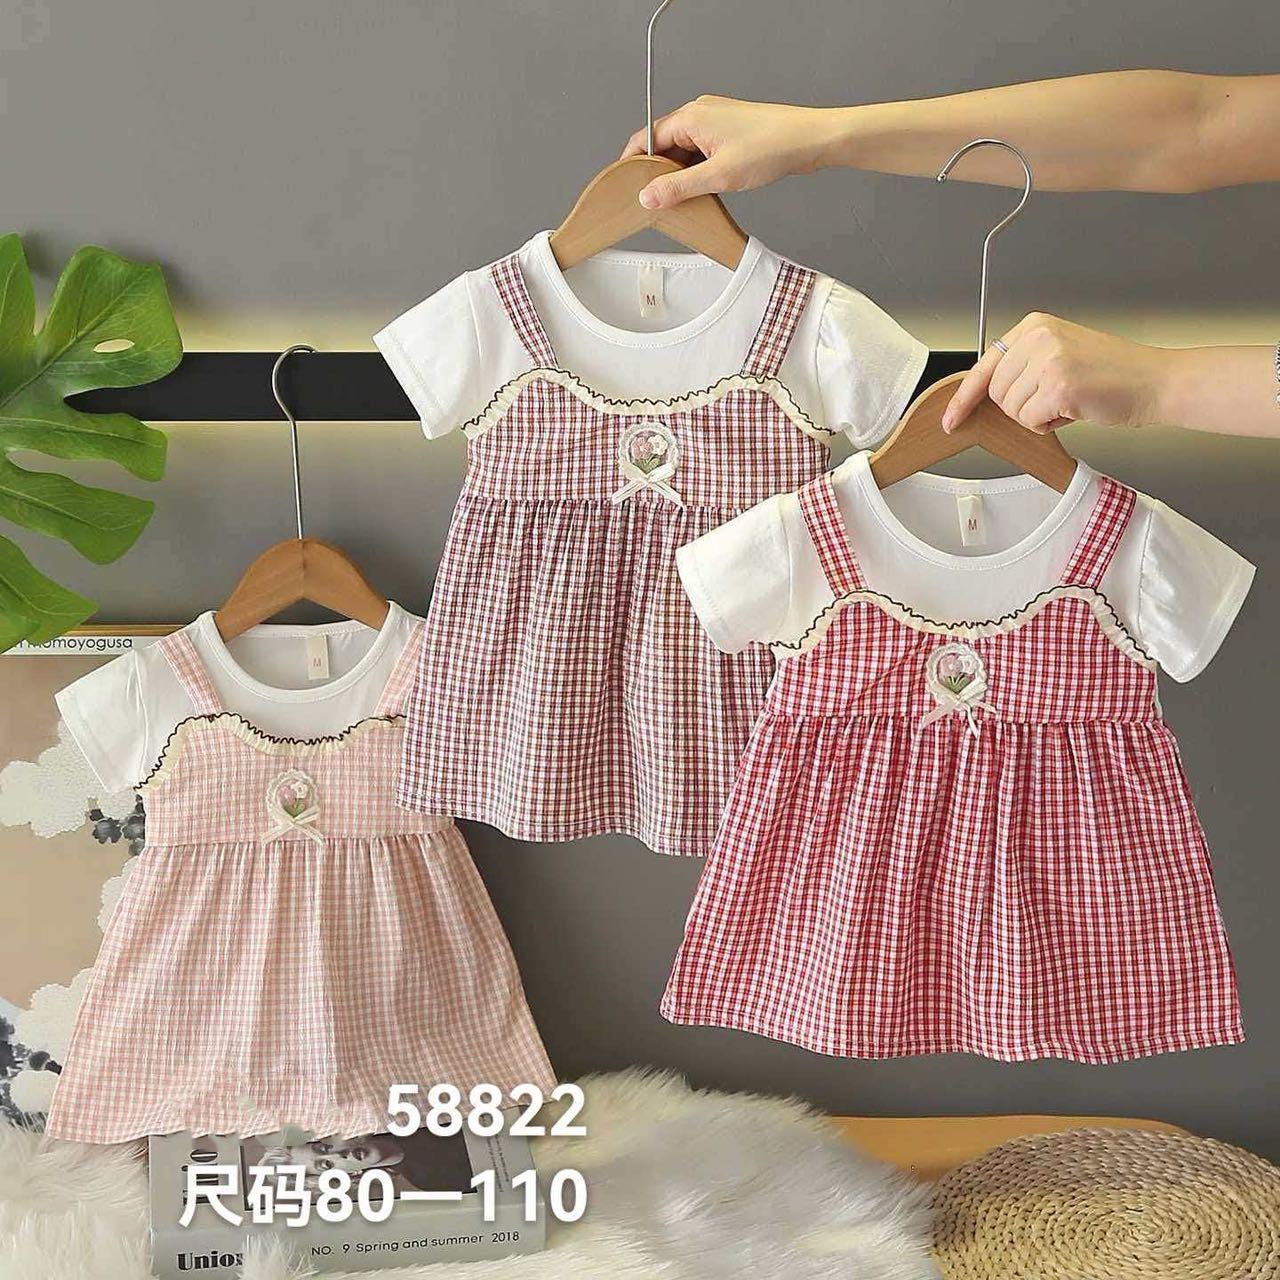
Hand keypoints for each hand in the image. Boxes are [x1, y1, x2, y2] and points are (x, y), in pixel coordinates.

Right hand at [620, 96, 842, 209]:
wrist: (809, 139)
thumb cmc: (772, 147)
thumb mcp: (718, 176)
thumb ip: (679, 188)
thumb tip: (648, 196)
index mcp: (691, 116)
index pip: (647, 138)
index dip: (634, 164)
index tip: (626, 187)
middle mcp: (700, 113)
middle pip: (663, 145)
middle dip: (657, 173)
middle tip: (655, 201)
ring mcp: (714, 122)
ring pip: (682, 151)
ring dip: (679, 174)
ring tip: (682, 199)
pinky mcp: (727, 133)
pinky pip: (699, 152)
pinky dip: (695, 170)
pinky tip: (702, 190)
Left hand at [943, 313, 1172, 432]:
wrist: (1155, 382)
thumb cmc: (1113, 375)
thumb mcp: (1061, 355)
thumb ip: (1024, 366)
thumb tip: (986, 394)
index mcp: (1035, 326)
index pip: (985, 365)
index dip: (965, 397)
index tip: (950, 418)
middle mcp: (1039, 336)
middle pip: (997, 393)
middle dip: (1022, 407)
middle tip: (1057, 397)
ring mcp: (1048, 359)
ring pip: (1012, 410)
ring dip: (1038, 416)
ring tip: (1070, 399)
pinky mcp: (1058, 384)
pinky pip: (1030, 421)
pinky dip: (1049, 425)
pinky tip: (1075, 408)